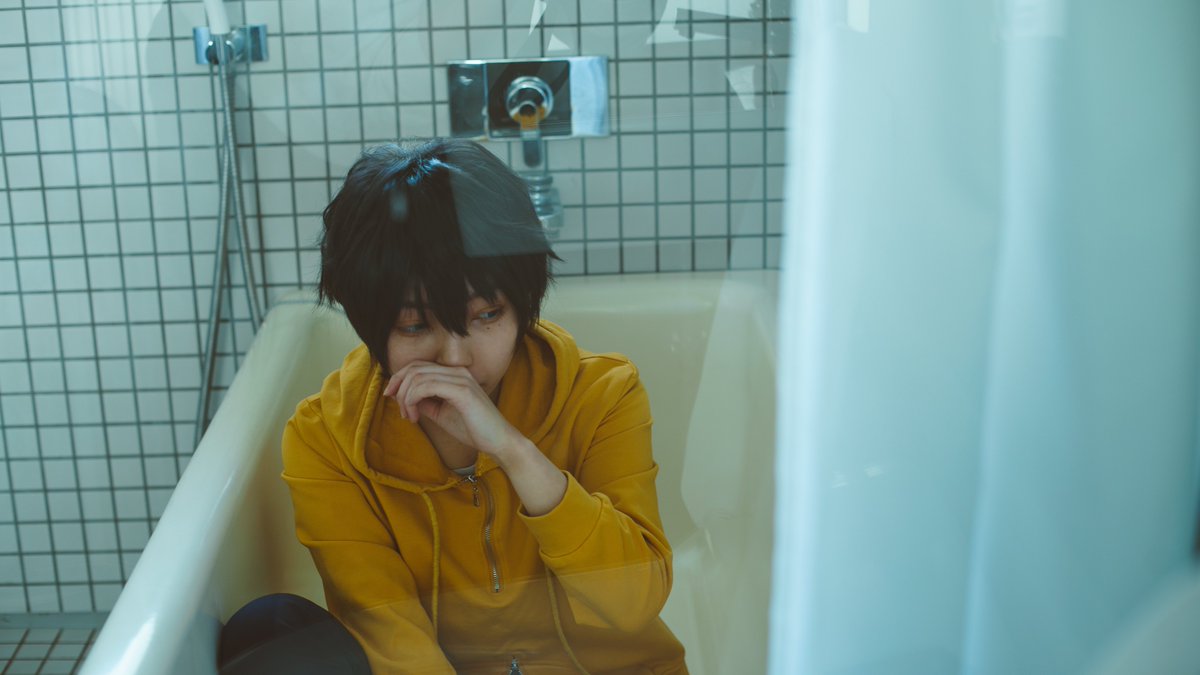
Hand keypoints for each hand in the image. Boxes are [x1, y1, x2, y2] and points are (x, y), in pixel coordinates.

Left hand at [383, 361, 524, 461]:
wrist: (498, 441)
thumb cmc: (473, 429)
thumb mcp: (441, 413)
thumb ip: (424, 402)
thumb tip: (403, 397)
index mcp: (454, 374)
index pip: (418, 365)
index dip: (399, 378)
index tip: (390, 396)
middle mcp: (457, 371)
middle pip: (414, 368)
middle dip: (398, 387)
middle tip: (400, 410)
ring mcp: (460, 379)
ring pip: (418, 377)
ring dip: (405, 398)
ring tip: (409, 416)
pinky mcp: (462, 391)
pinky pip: (427, 387)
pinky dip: (413, 400)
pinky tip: (415, 416)